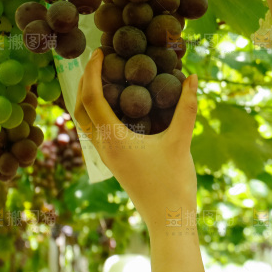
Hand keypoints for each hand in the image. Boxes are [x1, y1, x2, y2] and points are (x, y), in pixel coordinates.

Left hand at [73, 49, 199, 228]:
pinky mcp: (114, 161)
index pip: (91, 97)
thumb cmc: (173, 182)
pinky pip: (96, 130)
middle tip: (97, 60)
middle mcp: (103, 146)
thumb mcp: (181, 141)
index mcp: (112, 139)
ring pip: (84, 121)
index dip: (92, 72)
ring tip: (104, 77)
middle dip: (83, 81)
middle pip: (79, 108)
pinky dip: (98, 111)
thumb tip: (191, 77)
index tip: (99, 52)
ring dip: (88, 97)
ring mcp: (107, 156)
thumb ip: (186, 107)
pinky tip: (118, 104)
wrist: (168, 220)